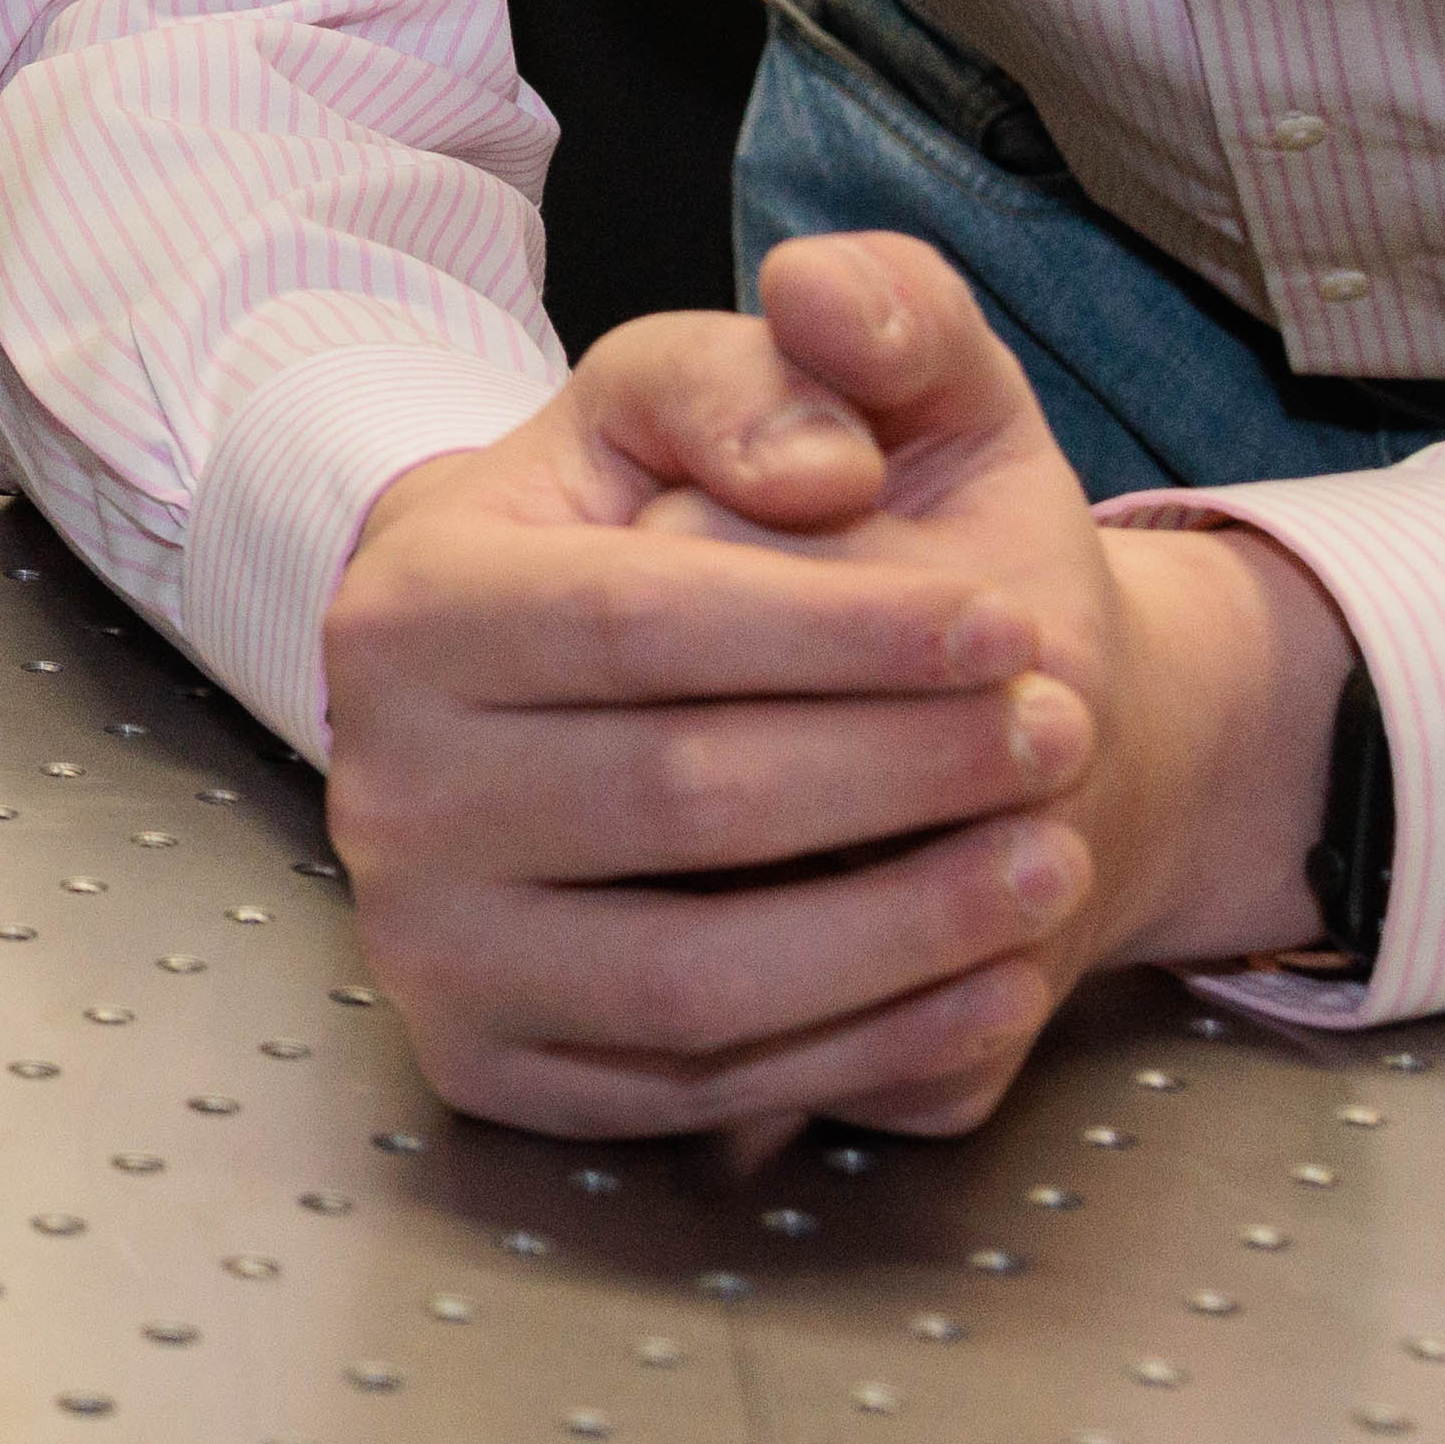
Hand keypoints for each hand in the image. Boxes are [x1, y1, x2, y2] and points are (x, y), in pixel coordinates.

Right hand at [315, 233, 1349, 1144]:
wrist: (643, 710)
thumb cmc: (702, 535)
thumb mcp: (736, 393)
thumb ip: (789, 354)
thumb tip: (819, 428)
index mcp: (413, 596)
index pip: (636, 623)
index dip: (842, 634)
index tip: (1012, 626)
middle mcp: (384, 781)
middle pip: (677, 798)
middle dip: (901, 772)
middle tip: (1060, 735)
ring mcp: (426, 942)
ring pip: (692, 974)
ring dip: (905, 928)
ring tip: (1051, 858)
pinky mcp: (490, 1066)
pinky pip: (696, 1089)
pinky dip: (866, 1045)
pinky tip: (993, 975)